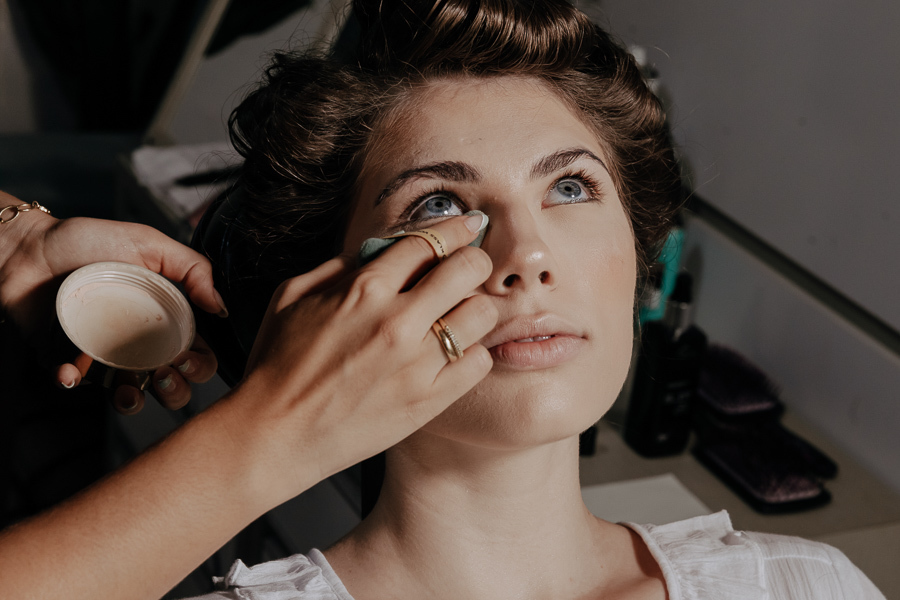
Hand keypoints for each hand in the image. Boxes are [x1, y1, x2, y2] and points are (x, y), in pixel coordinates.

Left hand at [0, 191, 222, 412]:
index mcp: (167, 319)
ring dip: (134, 403)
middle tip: (163, 374)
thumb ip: (193, 269)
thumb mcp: (150, 244)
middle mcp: (141, 343)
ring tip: (128, 391)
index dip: (201, 365)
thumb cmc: (90, 241)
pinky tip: (72, 369)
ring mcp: (105, 356)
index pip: (198, 355)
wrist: (30, 246)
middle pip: (171, 385)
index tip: (187, 357)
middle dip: (175, 391)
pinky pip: (76, 382)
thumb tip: (221, 307)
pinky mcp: (68, 360)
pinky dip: (75, 381)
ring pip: (130, 396)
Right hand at [231, 214, 497, 500]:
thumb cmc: (277, 364)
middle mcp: (397, 321)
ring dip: (475, 308)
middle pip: (469, 268)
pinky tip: (454, 354)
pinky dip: (472, 353)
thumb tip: (378, 252)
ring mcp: (417, 363)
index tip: (468, 227)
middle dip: (475, 260)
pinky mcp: (428, 401)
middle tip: (470, 269)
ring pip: (483, 314)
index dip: (456, 228)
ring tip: (461, 315)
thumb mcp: (293, 297)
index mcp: (364, 289)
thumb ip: (340, 268)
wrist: (273, 434)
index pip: (430, 240)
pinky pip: (479, 363)